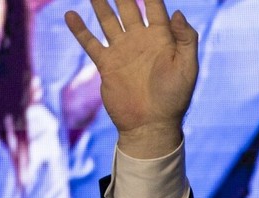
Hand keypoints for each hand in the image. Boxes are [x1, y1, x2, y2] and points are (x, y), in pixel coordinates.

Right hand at [65, 0, 198, 157]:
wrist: (151, 125)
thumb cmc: (174, 98)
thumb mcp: (187, 68)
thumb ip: (186, 39)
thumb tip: (176, 12)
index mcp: (162, 39)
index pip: (154, 7)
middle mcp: (141, 41)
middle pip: (129, 8)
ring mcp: (123, 51)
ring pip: (108, 20)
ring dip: (101, 4)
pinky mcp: (107, 64)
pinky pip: (91, 42)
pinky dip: (80, 29)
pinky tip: (71, 14)